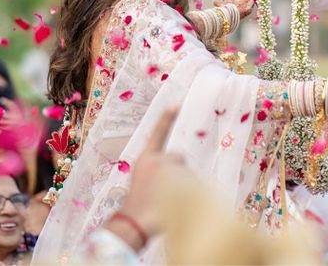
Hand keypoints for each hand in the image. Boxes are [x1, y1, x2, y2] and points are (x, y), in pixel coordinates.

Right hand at [108, 108, 184, 249]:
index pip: (158, 134)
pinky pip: (194, 185)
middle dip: (178, 172)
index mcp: (145, 159)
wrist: (133, 224)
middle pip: (178, 159)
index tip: (175, 104)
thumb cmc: (137, 208)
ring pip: (187, 174)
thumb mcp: (143, 184)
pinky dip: (192, 195)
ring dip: (184, 187)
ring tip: (167, 204)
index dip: (166, 119)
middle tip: (167, 193)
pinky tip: (179, 206)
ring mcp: (170, 169)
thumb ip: (158, 173)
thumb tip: (178, 174)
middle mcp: (158, 160)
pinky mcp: (181, 181)